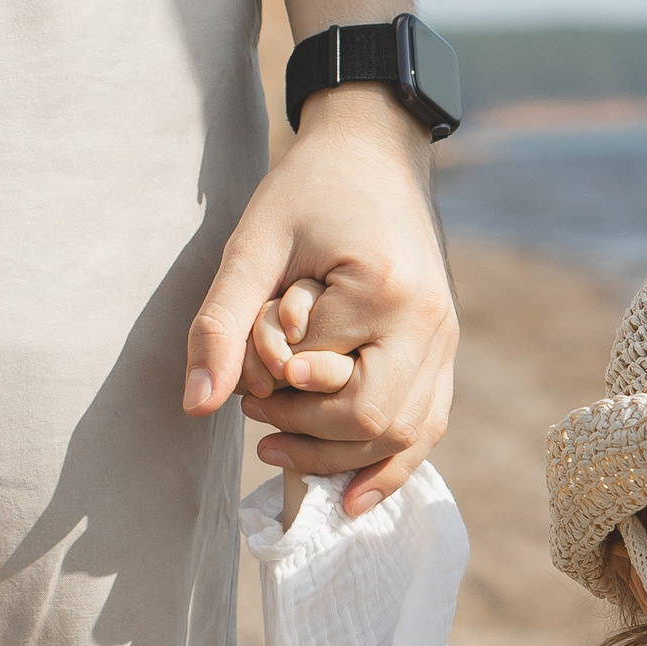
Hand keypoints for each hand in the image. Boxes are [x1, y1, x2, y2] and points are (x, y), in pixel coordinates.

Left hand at [183, 85, 457, 516]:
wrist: (374, 151)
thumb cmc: (306, 189)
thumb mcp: (250, 244)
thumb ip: (222, 324)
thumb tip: (199, 406)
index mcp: (386, 292)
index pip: (330, 385)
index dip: (282, 396)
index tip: (249, 374)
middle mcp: (431, 323)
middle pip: (378, 423)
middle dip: (313, 436)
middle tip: (257, 416)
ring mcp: (448, 340)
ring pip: (409, 435)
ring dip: (346, 458)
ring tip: (283, 453)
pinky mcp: (445, 349)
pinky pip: (428, 424)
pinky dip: (392, 464)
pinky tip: (354, 495)